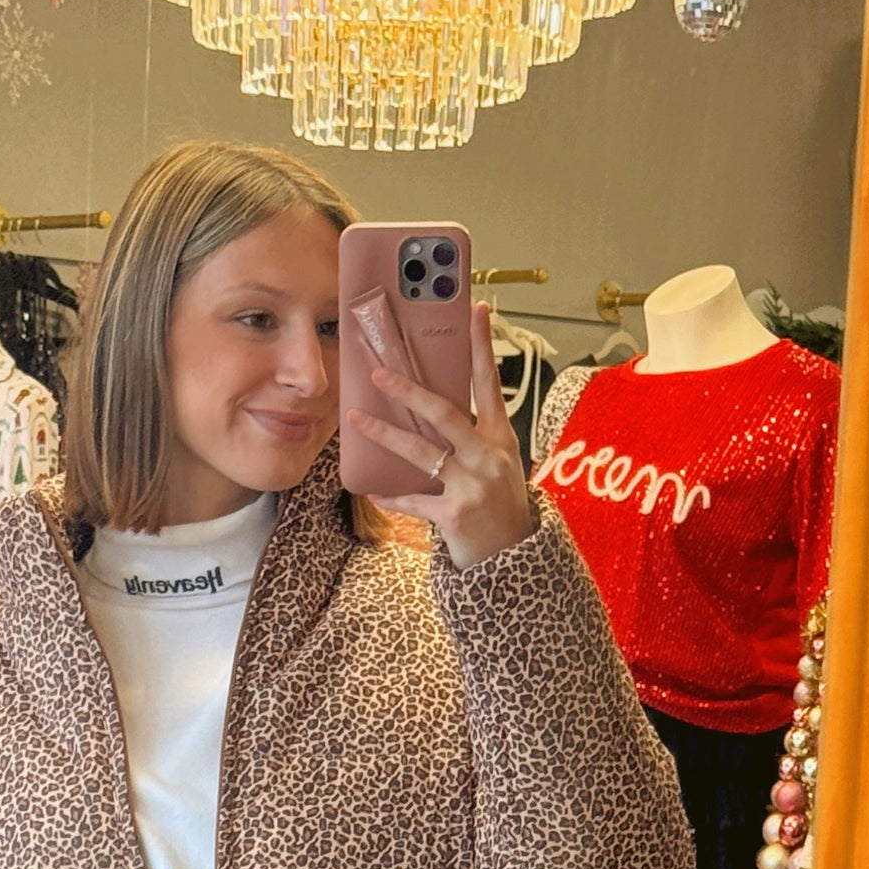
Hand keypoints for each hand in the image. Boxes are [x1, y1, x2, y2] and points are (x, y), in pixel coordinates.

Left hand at [346, 300, 535, 571]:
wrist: (512, 559)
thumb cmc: (499, 505)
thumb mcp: (497, 464)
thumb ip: (472, 437)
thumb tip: (429, 407)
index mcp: (500, 438)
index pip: (490, 382)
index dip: (482, 345)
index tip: (476, 309)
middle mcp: (489, 456)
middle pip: (445, 413)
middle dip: (409, 390)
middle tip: (379, 372)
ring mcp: (473, 486)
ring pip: (421, 452)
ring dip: (384, 433)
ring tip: (356, 419)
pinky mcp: (456, 515)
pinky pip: (414, 500)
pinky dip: (392, 497)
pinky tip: (372, 491)